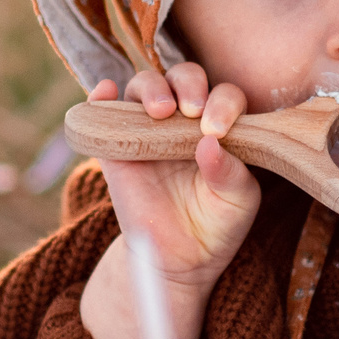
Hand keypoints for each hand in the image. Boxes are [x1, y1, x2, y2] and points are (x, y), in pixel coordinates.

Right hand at [79, 62, 259, 338]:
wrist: (179, 260)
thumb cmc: (217, 224)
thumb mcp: (237, 202)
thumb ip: (230, 173)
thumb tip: (210, 143)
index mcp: (219, 126)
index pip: (224, 96)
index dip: (224, 103)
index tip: (217, 128)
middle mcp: (183, 120)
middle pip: (184, 78)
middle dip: (189, 84)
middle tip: (191, 110)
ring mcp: (147, 129)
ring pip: (144, 86)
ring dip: (151, 88)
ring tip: (160, 111)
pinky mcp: (115, 146)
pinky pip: (103, 112)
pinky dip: (101, 95)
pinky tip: (106, 91)